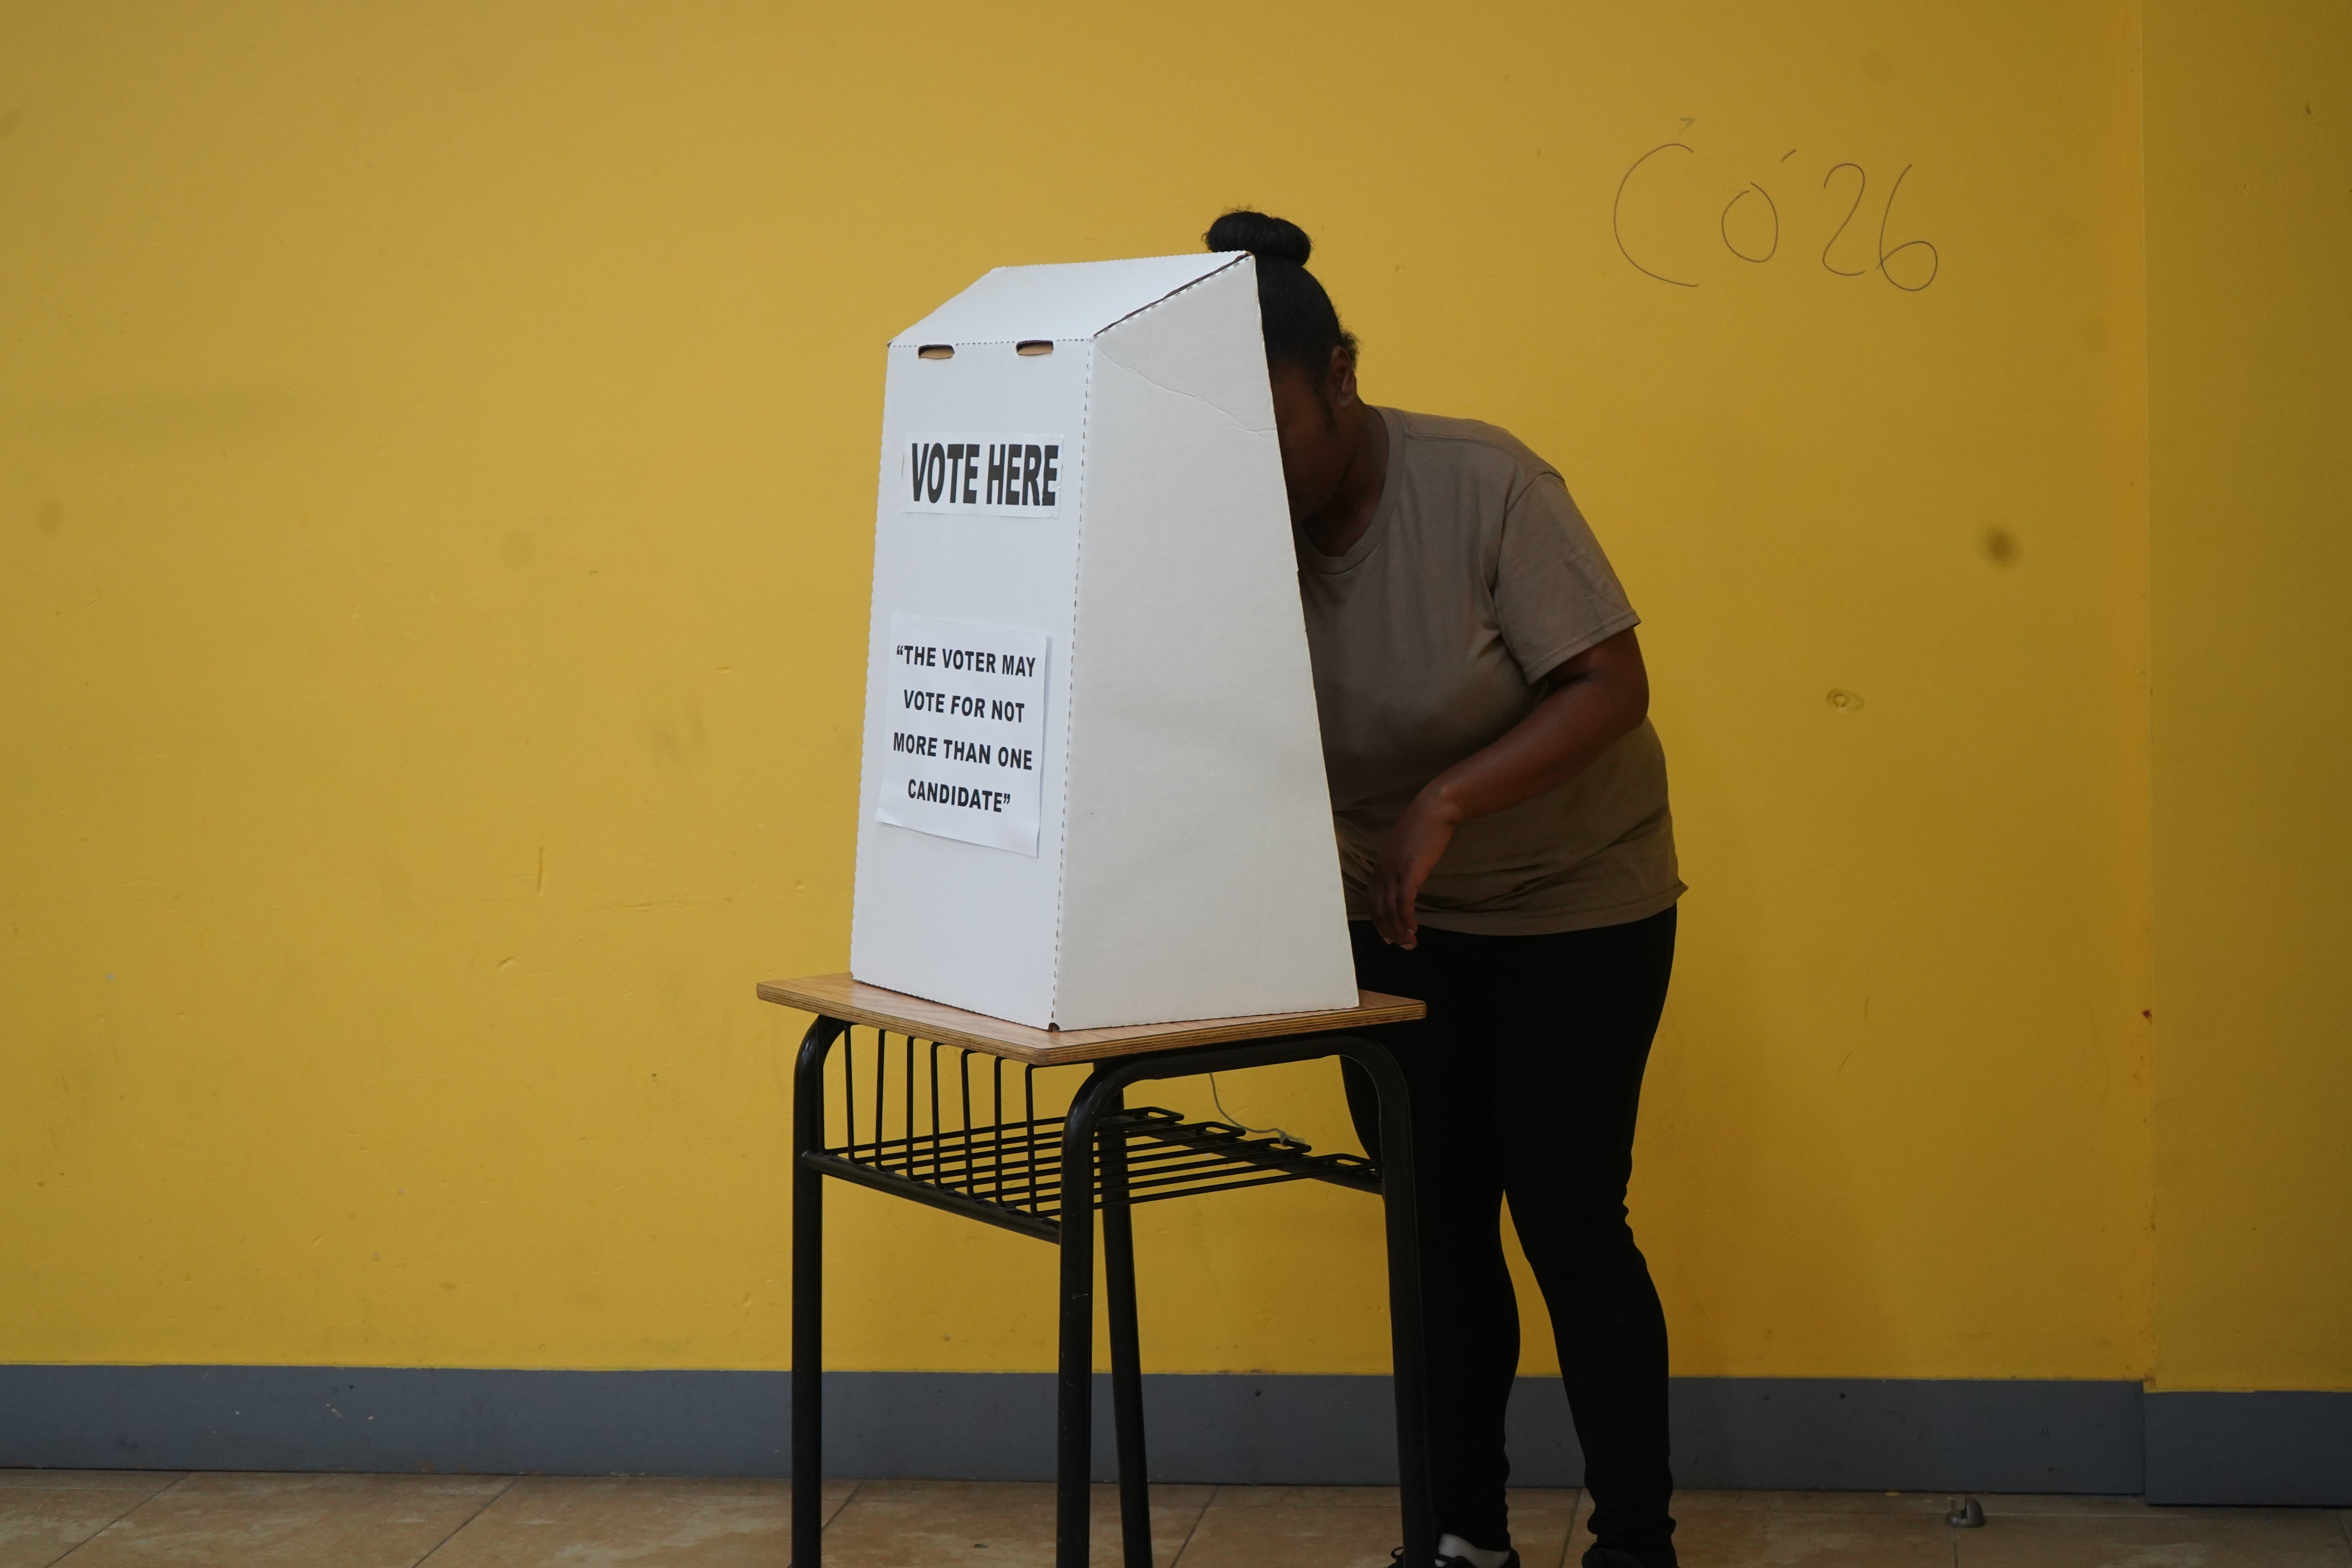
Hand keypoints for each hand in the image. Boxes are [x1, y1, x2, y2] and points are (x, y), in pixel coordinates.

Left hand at [1369, 792, 1459, 948]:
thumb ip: (1401, 865)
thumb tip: (1407, 880)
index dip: (1378, 920)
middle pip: (1379, 908)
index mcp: (1380, 865)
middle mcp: (1382, 870)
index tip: (1387, 935)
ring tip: (1409, 943)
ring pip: (1390, 909)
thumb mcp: (1405, 849)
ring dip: (1399, 930)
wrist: (1434, 810)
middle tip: (1400, 945)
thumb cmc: (1423, 827)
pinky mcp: (1410, 871)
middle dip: (1388, 931)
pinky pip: (1404, 902)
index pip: (1372, 900)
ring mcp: (1394, 871)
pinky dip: (1407, 919)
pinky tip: (1413, 929)